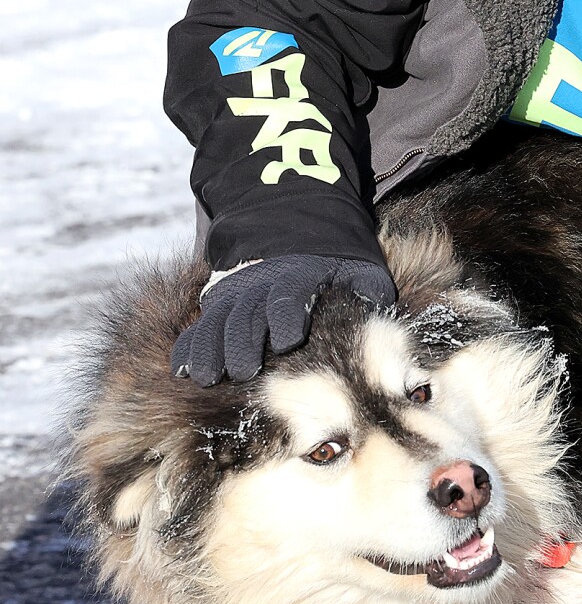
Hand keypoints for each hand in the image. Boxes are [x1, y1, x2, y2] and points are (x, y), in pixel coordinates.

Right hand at [171, 255, 395, 385]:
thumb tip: (376, 303)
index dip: (287, 318)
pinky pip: (201, 324)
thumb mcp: (359, 267)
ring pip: (219, 321)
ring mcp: (237, 293)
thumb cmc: (335, 261)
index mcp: (299, 275)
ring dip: (211, 349)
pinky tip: (184, 370)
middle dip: (243, 343)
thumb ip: (367, 288)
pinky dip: (190, 346)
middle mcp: (262, 284)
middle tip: (244, 371)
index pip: (290, 297)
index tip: (287, 341)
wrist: (294, 226)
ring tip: (207, 377)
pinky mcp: (220, 302)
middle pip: (248, 314)